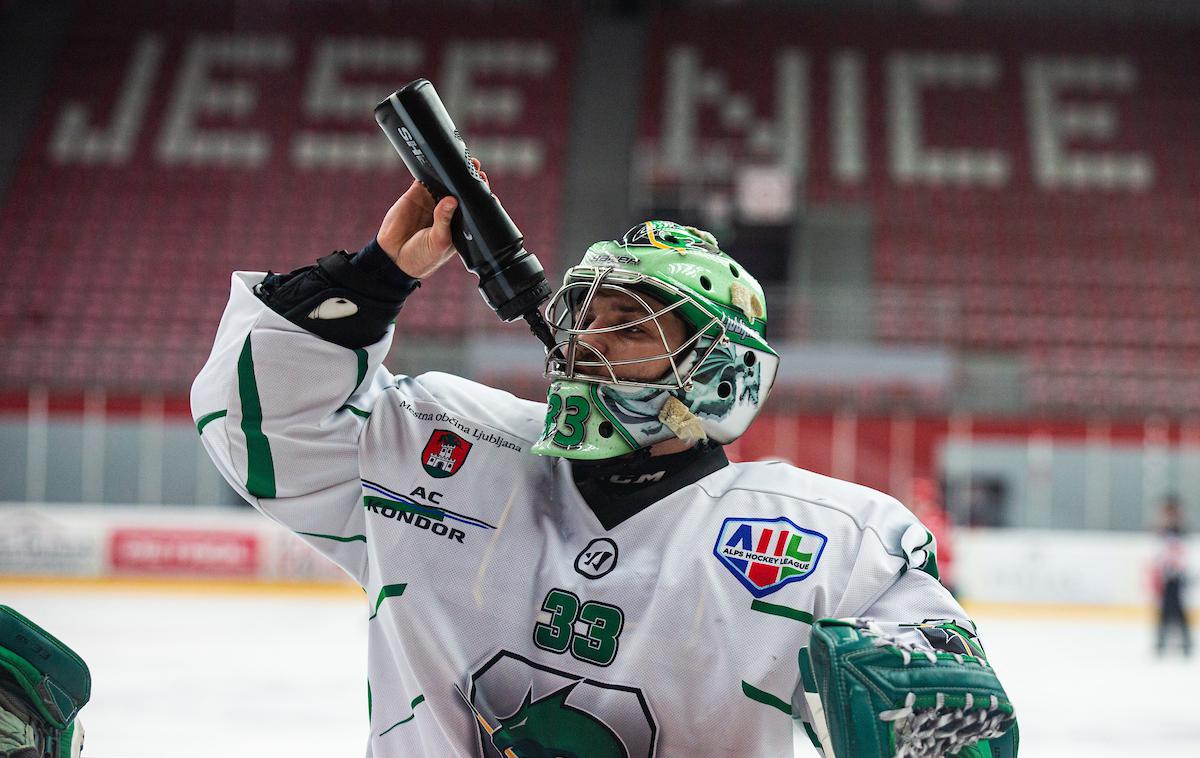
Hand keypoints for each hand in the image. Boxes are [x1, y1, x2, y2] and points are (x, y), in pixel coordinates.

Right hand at [375, 159, 487, 279]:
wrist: (393, 257)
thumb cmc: (422, 256)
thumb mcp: (438, 241)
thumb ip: (444, 221)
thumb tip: (452, 200)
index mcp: (458, 224)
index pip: (472, 206)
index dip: (478, 195)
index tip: (483, 184)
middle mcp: (447, 211)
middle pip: (460, 190)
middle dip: (468, 179)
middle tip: (475, 166)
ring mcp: (432, 201)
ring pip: (444, 181)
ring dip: (451, 171)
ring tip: (460, 160)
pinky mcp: (416, 194)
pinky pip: (424, 178)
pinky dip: (429, 169)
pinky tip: (435, 163)